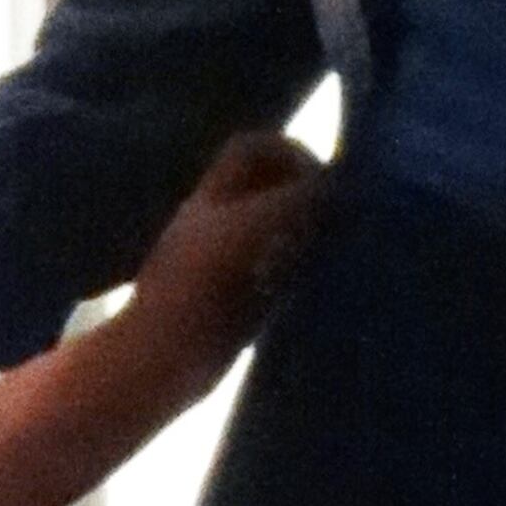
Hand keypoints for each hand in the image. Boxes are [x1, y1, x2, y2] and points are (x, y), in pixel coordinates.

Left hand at [111, 131, 325, 403]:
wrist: (165, 356)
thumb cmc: (203, 281)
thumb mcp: (256, 225)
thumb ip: (300, 198)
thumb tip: (341, 186)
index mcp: (211, 197)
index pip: (251, 148)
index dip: (290, 151)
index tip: (323, 176)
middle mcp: (216, 224)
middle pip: (266, 190)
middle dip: (305, 195)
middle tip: (340, 213)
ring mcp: (224, 265)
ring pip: (274, 233)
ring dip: (306, 234)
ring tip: (338, 247)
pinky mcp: (234, 304)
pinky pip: (275, 276)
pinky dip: (300, 273)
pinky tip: (319, 286)